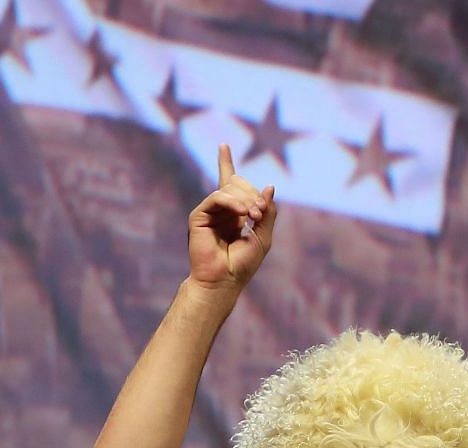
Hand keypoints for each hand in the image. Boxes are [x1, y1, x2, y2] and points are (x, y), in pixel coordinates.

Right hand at [187, 144, 276, 288]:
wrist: (223, 281)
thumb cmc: (242, 264)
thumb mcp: (263, 237)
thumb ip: (267, 212)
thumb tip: (269, 186)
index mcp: (233, 215)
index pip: (229, 184)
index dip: (225, 164)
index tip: (222, 145)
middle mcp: (220, 211)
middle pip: (236, 183)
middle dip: (252, 193)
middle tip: (259, 212)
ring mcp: (208, 212)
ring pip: (229, 188)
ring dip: (246, 199)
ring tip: (254, 215)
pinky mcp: (198, 216)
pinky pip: (218, 197)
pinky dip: (233, 202)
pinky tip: (243, 213)